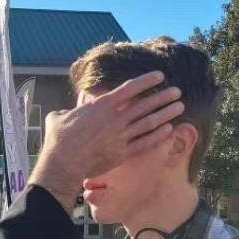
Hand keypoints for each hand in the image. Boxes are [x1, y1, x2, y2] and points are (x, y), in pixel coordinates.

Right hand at [30, 71, 183, 211]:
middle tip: (177, 91)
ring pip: (149, 123)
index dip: (146, 81)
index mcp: (102, 105)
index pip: (130, 88)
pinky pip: (145, 143)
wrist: (63, 163)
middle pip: (145, 104)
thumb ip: (72, 109)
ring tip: (179, 107)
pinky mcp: (122, 154)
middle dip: (163, 96)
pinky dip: (158, 136)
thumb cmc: (59, 139)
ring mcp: (121, 137)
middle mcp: (115, 119)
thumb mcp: (61, 116)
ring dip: (166, 113)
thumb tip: (70, 108)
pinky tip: (169, 129)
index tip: (160, 76)